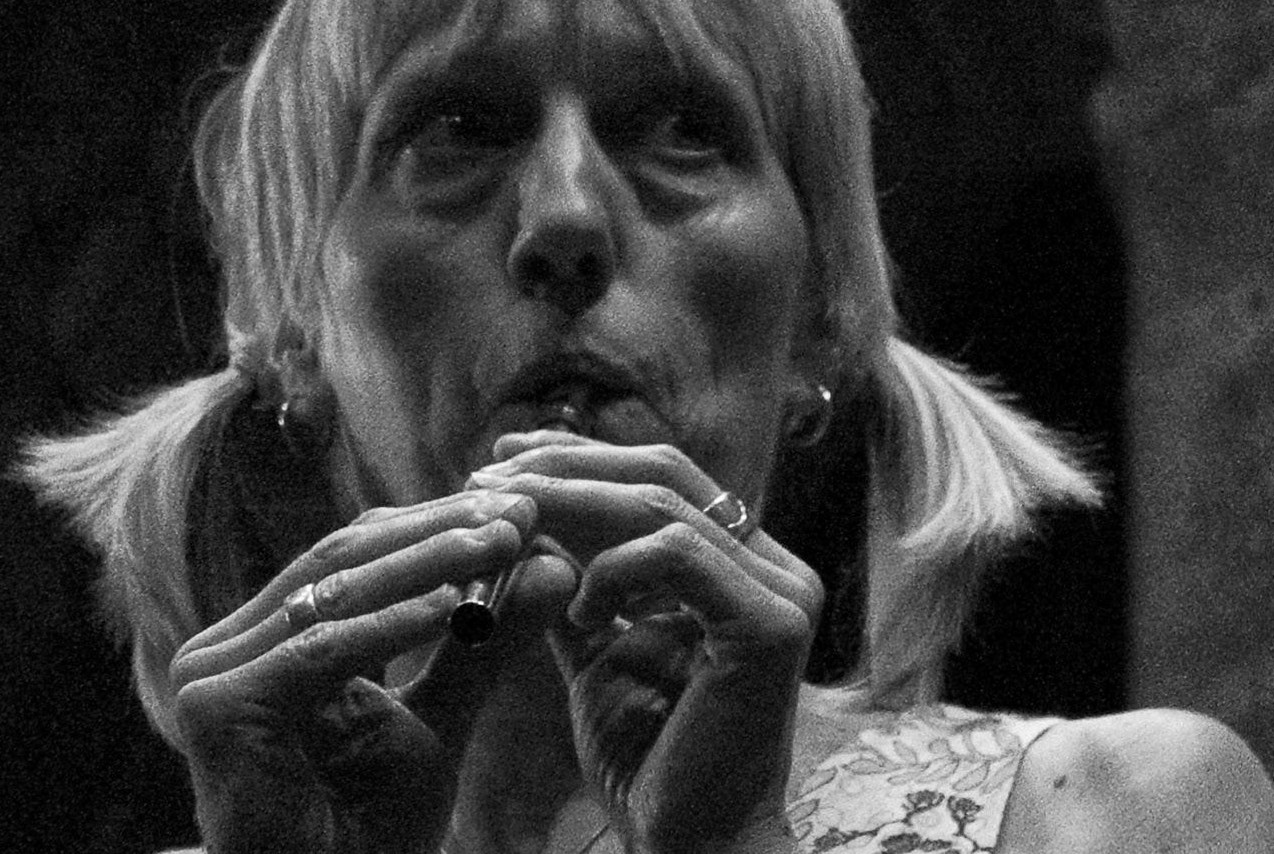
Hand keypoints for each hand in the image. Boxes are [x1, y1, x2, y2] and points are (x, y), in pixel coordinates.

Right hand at [169, 491, 535, 853]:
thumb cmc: (372, 825)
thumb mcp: (442, 716)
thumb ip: (486, 644)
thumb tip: (553, 562)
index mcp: (271, 637)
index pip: (359, 554)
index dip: (441, 524)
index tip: (525, 509)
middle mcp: (231, 646)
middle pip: (344, 558)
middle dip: (440, 531)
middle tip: (520, 512)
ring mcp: (212, 675)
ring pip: (334, 594)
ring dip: (427, 563)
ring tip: (504, 542)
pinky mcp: (216, 710)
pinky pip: (318, 652)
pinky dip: (389, 625)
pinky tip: (454, 606)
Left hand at [465, 433, 822, 853]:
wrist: (692, 843)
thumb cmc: (649, 761)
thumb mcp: (599, 658)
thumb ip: (576, 593)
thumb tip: (522, 529)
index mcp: (746, 567)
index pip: (665, 479)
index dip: (583, 458)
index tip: (503, 462)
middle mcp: (776, 567)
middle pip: (668, 473)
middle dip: (569, 466)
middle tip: (491, 476)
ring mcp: (782, 591)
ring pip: (666, 506)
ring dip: (573, 507)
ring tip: (510, 527)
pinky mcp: (771, 624)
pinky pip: (679, 557)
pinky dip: (613, 571)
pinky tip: (577, 609)